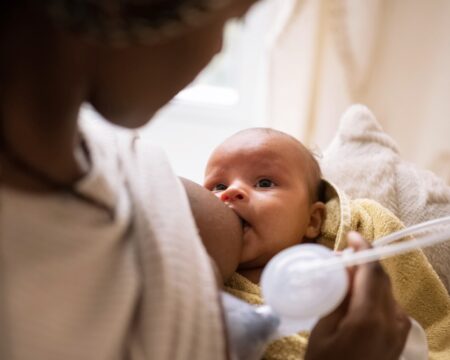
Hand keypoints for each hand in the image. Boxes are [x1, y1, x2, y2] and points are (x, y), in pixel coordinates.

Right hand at [305, 232, 410, 359]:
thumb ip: (339, 295)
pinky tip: (356, 295)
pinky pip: (389, 302)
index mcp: (369, 318)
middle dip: (363, 262)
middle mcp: (392, 319)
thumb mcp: (323, 328)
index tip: (352, 235)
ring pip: (386, 289)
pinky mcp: (400, 334)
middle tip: (341, 257)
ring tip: (345, 277)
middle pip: (381, 277)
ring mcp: (399, 328)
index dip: (364, 249)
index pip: (372, 271)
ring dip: (368, 277)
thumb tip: (348, 266)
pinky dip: (374, 292)